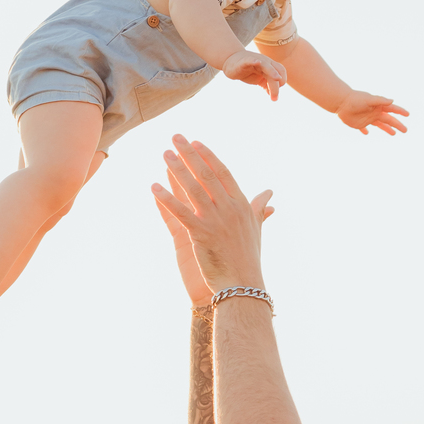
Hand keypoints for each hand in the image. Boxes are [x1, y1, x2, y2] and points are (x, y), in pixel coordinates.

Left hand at [152, 137, 271, 296]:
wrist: (242, 285)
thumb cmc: (248, 259)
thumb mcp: (256, 229)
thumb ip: (259, 208)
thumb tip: (270, 194)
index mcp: (242, 206)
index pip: (223, 173)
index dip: (208, 157)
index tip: (196, 142)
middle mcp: (229, 210)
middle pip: (206, 175)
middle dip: (190, 154)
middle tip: (175, 137)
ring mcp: (215, 221)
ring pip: (193, 189)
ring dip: (177, 169)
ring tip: (165, 154)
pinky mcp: (201, 235)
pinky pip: (180, 213)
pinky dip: (167, 199)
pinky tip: (154, 187)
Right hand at [222, 50, 286, 100]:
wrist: (231, 61)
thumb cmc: (247, 70)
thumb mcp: (259, 79)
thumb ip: (267, 85)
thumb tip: (273, 96)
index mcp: (270, 66)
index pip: (282, 72)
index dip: (282, 83)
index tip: (274, 94)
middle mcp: (265, 62)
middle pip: (277, 71)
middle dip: (277, 86)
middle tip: (274, 99)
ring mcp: (255, 60)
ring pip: (266, 66)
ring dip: (272, 72)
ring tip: (277, 79)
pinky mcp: (244, 62)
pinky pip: (250, 60)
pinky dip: (254, 61)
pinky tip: (257, 63)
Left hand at [334, 91, 408, 136]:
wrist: (341, 102)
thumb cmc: (355, 99)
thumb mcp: (368, 99)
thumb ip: (380, 100)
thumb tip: (392, 101)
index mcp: (378, 106)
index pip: (392, 109)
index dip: (400, 112)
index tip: (408, 114)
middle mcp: (374, 113)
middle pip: (389, 120)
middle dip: (397, 124)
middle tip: (405, 130)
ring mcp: (368, 118)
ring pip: (380, 125)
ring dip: (387, 129)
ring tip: (394, 134)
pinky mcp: (359, 124)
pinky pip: (364, 128)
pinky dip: (365, 131)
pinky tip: (367, 133)